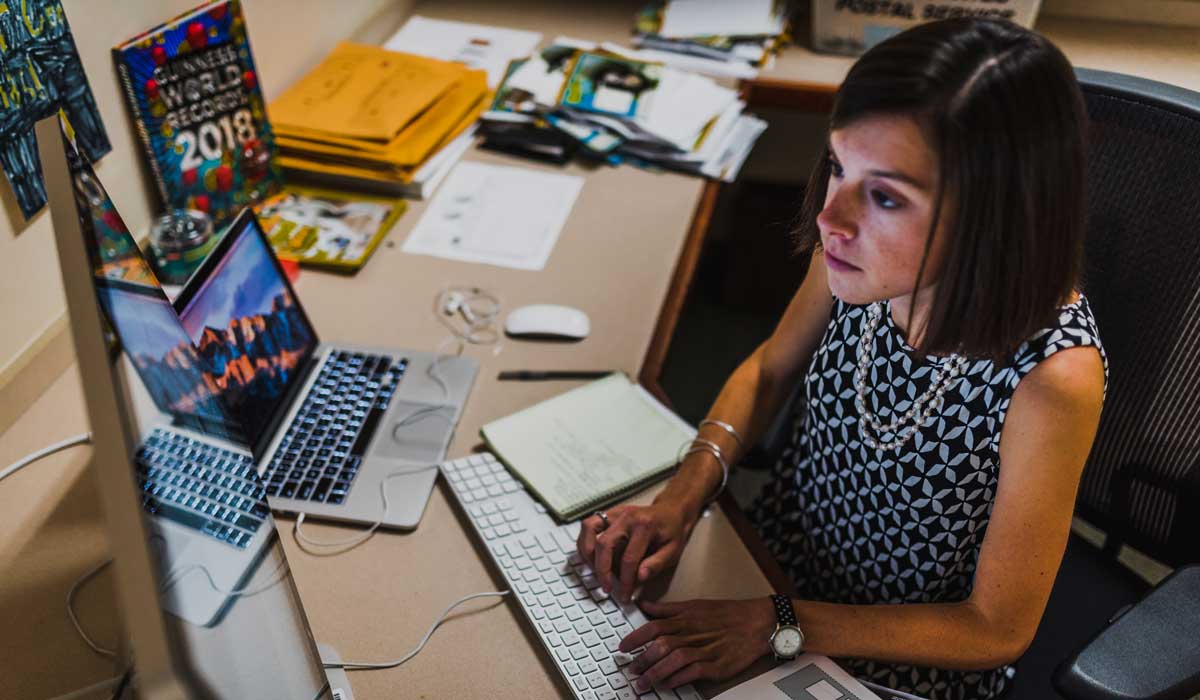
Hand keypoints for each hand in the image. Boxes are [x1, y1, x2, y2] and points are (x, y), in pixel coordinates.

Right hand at [576, 502, 697, 601]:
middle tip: (606, 588)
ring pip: (589, 528)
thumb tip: (639, 578)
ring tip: (593, 571)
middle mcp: (627, 516)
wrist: (671, 511)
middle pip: (604, 543)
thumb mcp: (673, 551)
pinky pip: (588, 525)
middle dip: (602, 570)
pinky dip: (584, 542)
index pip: (629, 558)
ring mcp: (616, 512)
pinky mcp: (608, 513)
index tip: (624, 595)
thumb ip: (656, 564)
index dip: (625, 581)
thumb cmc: (672, 532)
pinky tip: (591, 558)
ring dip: (587, 553)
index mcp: (645, 525)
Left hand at [620, 597, 775, 690]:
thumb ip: (668, 609)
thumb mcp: (696, 605)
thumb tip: (644, 606)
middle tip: (630, 669)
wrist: (759, 622)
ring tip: (643, 683)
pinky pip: (694, 672)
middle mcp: (694, 632)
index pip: (654, 626)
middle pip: (661, 644)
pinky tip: (667, 684)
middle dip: (642, 658)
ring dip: (656, 672)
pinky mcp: (718, 665)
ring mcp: (706, 649)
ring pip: (675, 659)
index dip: (635, 637)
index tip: (622, 647)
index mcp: (687, 617)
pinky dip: (678, 678)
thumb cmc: (728, 614)